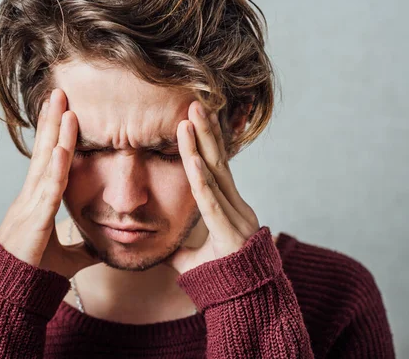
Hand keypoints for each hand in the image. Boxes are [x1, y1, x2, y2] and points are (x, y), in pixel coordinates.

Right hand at [0, 88, 99, 278]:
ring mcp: (30, 206)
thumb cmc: (33, 273)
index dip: (55, 135)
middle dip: (51, 121)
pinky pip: (48, 190)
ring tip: (61, 105)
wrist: (9, 295)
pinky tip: (62, 148)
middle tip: (60, 91)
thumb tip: (103, 248)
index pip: (49, 160)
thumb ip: (83, 249)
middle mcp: (32, 197)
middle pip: (44, 151)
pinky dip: (56, 169)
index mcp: (38, 201)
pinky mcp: (34, 221)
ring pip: (45, 163)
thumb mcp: (67, 257)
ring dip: (53, 133)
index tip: (63, 111)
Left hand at [165, 101, 260, 274]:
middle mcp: (236, 205)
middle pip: (219, 161)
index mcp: (230, 207)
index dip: (206, 142)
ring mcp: (237, 217)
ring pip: (217, 174)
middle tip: (193, 101)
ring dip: (203, 143)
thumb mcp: (193, 259)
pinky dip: (201, 179)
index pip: (216, 167)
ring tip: (191, 116)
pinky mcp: (232, 233)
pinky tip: (192, 158)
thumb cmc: (224, 280)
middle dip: (206, 130)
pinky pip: (212, 202)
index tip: (193, 118)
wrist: (247, 306)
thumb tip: (161, 246)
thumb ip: (180, 248)